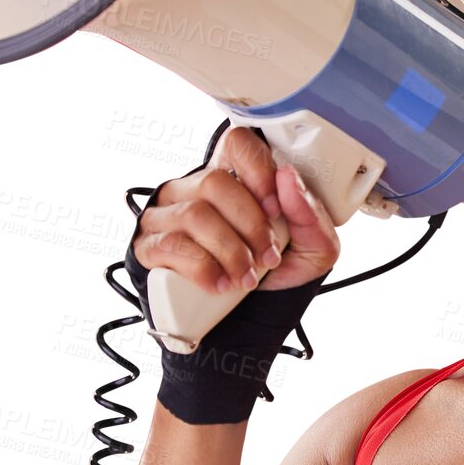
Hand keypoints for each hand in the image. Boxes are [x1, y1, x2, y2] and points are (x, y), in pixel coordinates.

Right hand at [132, 126, 340, 294]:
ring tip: (247, 278)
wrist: (250, 320)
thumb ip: (310, 213)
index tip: (275, 207)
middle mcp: (194, 189)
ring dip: (229, 251)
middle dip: (249, 225)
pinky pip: (170, 246)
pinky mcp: (150, 248)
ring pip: (194, 214)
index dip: (258, 169)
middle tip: (268, 256)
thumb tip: (287, 178)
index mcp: (235, 177)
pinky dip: (203, 269)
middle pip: (214, 182)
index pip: (237, 143)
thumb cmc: (278, 274)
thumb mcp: (313, 248)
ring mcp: (167, 216)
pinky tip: (222, 284)